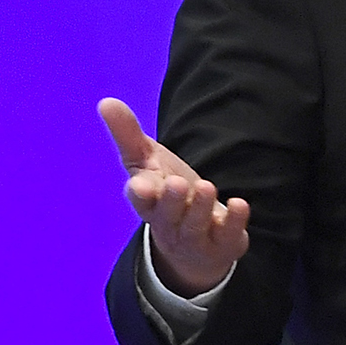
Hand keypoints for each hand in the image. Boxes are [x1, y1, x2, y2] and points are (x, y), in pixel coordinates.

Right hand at [100, 97, 249, 296]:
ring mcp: (195, 237)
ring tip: (207, 186)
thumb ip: (128, 134)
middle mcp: (169, 223)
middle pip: (167, 215)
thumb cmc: (167, 193)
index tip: (139, 186)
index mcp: (148, 202)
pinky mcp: (222, 243)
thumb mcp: (147, 162)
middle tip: (175, 182)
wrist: (195, 241)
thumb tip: (106, 102)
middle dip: (170, 201)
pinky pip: (227, 234)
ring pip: (195, 226)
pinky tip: (239, 203)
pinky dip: (234, 221)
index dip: (140, 194)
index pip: (141, 200)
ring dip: (200, 208)